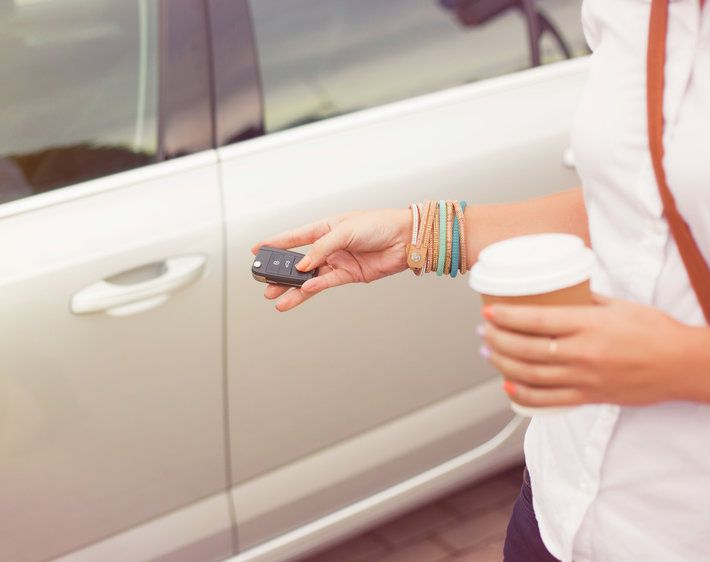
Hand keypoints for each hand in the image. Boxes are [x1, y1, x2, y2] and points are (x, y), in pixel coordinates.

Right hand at [251, 208, 410, 310]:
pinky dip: (313, 288)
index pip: (294, 237)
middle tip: (264, 282)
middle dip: (281, 273)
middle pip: (298, 262)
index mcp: (325, 228)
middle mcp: (329, 246)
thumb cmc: (378, 225)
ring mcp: (337, 262)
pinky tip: (302, 292)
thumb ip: (321, 249)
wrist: (404, 239)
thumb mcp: (345, 231)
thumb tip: (302, 266)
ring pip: (309, 277)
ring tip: (276, 298)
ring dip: (293, 288)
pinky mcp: (348, 275)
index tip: (256, 250)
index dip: (275, 243)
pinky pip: (325, 283)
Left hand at [481, 295, 708, 406]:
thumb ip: (584, 302)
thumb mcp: (617, 306)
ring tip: (489, 353)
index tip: (489, 312)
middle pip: (526, 349)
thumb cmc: (654, 331)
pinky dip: (523, 396)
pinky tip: (508, 387)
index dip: (507, 317)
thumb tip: (556, 294)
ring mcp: (585, 379)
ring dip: (502, 365)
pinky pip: (548, 401)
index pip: (536, 320)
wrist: (682, 365)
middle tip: (483, 331)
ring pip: (531, 376)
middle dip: (498, 340)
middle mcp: (583, 353)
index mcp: (589, 325)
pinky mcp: (590, 397)